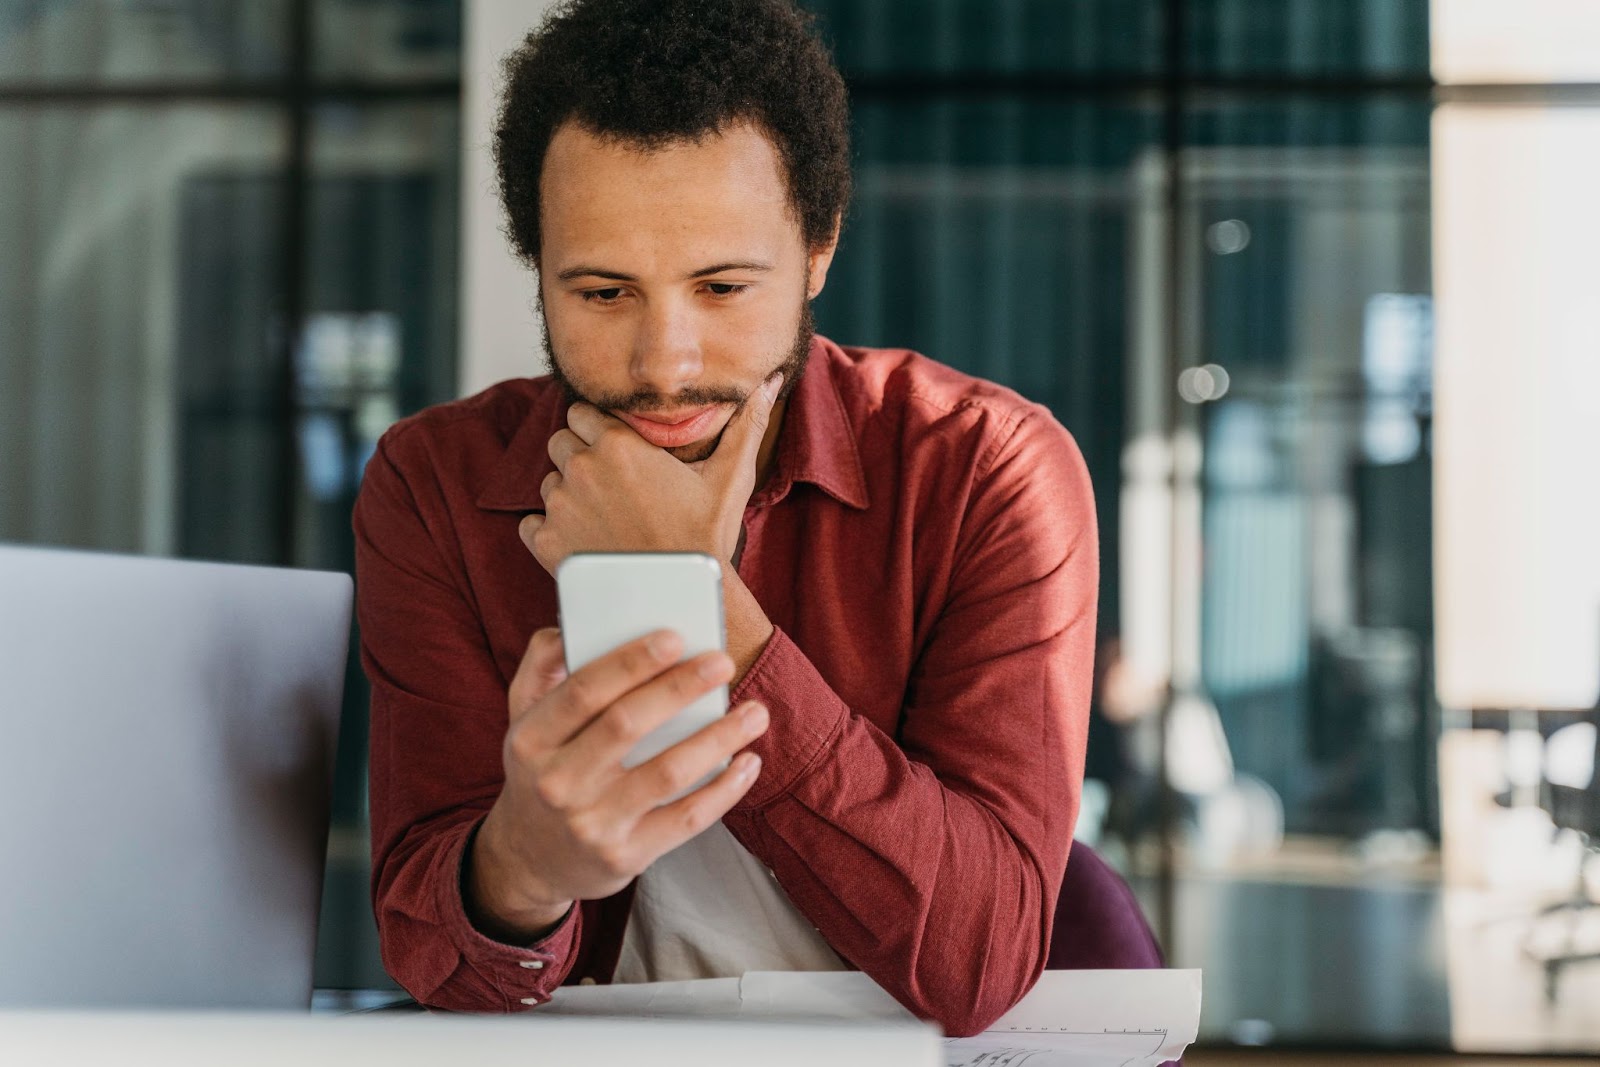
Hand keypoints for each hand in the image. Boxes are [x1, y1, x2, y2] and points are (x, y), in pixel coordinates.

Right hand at [465, 627, 768, 943]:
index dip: (631, 661)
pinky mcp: (625, 855)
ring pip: (667, 773)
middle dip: (681, 688)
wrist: (531, 861)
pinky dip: (724, 790)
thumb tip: (570, 627)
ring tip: (754, 712)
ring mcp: (591, 823)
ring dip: (719, 738)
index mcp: (531, 739)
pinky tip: (747, 762)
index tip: (674, 637)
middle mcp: (557, 783)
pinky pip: (686, 819)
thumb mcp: (522, 719)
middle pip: (627, 724)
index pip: (583, 691)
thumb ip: (543, 668)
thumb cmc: (542, 772)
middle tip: (723, 663)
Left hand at [519, 373, 782, 574]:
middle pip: (560, 442)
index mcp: (618, 444)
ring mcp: (561, 507)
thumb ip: (746, 422)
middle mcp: (582, 468)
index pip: (581, 413)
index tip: (619, 453)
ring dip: (568, 494)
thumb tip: (772, 381)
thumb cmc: (707, 537)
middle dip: (580, 457)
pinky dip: (550, 530)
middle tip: (613, 486)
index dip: (598, 430)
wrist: (682, 598)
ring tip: (605, 518)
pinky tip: (584, 541)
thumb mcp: (731, 476)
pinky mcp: (547, 544)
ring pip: (548, 483)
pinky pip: (532, 523)